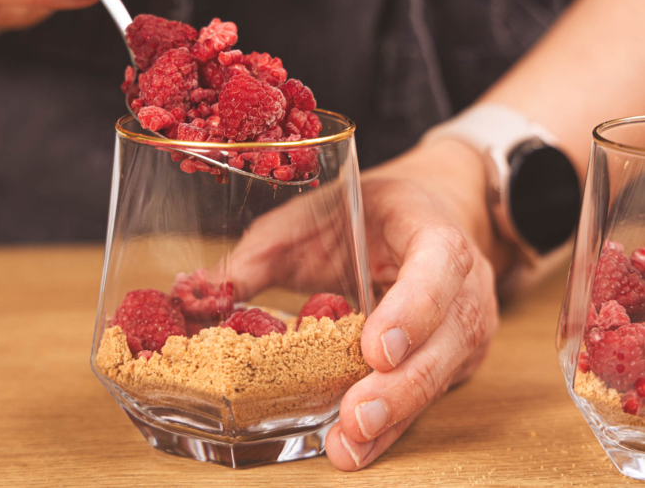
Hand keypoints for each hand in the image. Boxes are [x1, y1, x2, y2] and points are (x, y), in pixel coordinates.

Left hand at [227, 139, 505, 470]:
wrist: (427, 220)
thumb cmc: (369, 216)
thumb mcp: (318, 214)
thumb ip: (265, 249)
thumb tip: (198, 287)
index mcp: (434, 235)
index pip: (438, 267)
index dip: (412, 309)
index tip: (375, 350)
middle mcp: (463, 288)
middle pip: (444, 341)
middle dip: (399, 387)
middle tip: (355, 419)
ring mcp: (462, 329)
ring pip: (439, 379)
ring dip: (394, 419)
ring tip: (348, 448)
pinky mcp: (449, 361)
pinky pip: (427, 396)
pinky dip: (392, 425)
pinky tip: (358, 446)